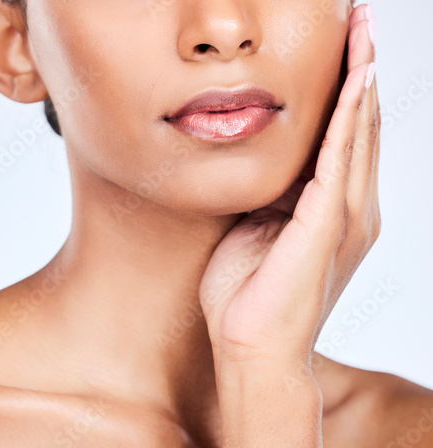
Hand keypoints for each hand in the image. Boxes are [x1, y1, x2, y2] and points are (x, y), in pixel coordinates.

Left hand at [199, 4, 380, 367]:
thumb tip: (265, 167)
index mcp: (328, 210)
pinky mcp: (328, 223)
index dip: (346, 91)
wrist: (249, 345)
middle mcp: (349, 209)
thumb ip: (271, 197)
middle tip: (362, 22)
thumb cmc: (247, 293)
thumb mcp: (257, 229)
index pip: (343, 138)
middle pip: (361, 126)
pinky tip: (357, 77)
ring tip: (365, 31)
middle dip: (361, 71)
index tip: (343, 49)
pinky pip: (341, 157)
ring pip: (360, 133)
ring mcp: (344, 216)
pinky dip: (351, 115)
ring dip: (362, 79)